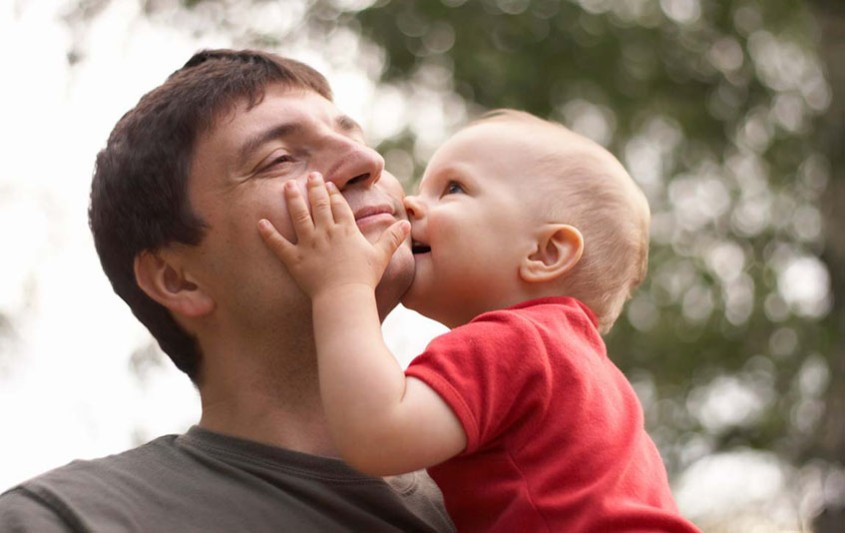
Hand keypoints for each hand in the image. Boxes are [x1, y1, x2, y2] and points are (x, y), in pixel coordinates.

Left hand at [258, 173, 409, 297]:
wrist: (344, 297)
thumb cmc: (364, 278)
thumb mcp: (381, 256)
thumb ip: (393, 238)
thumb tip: (406, 223)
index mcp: (346, 230)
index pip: (338, 206)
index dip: (333, 193)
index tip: (328, 183)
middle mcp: (326, 232)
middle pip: (319, 204)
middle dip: (314, 188)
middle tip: (310, 175)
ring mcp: (308, 244)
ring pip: (299, 216)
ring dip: (292, 199)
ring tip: (287, 186)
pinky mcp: (294, 259)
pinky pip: (278, 244)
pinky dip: (268, 234)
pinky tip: (260, 223)